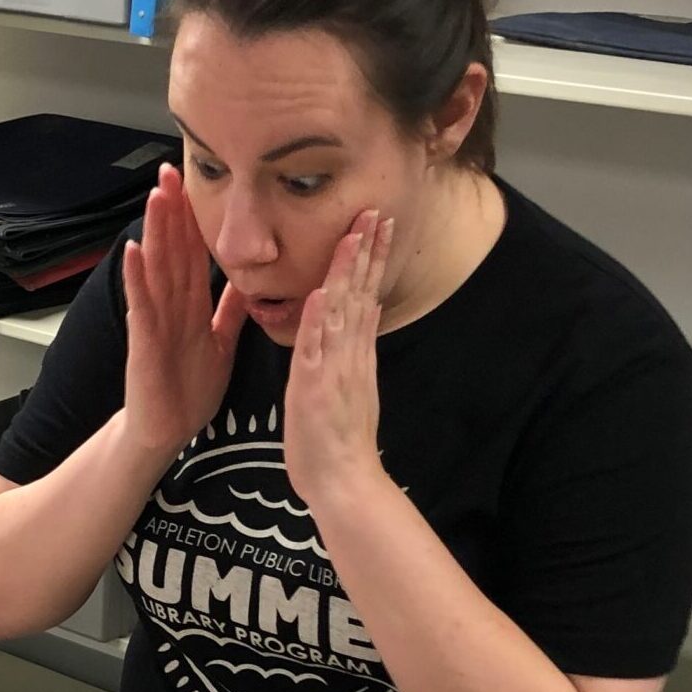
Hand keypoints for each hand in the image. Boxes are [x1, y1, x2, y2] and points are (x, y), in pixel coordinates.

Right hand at [122, 163, 246, 459]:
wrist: (168, 428)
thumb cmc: (189, 389)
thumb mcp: (221, 342)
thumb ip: (229, 310)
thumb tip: (246, 281)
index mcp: (192, 305)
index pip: (193, 251)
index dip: (194, 217)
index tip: (196, 182)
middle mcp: (171, 306)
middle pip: (172, 249)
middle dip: (171, 210)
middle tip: (170, 169)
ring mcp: (155, 320)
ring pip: (156, 268)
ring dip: (154, 232)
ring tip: (154, 196)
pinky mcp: (145, 341)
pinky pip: (141, 305)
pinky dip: (136, 278)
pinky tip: (132, 251)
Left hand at [285, 210, 394, 511]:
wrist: (343, 481)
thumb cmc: (338, 442)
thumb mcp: (348, 388)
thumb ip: (354, 353)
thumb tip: (360, 322)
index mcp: (354, 353)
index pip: (364, 294)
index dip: (370, 259)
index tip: (377, 225)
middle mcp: (348, 354)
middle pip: (360, 292)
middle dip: (367, 251)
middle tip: (376, 210)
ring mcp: (333, 368)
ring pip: (341, 311)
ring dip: (346, 272)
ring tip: (353, 234)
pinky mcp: (314, 388)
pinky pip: (316, 349)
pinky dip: (318, 321)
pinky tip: (320, 293)